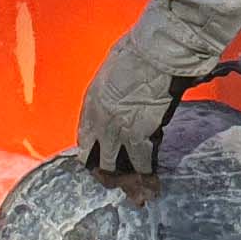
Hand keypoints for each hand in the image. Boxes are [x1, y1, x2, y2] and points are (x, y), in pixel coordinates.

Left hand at [74, 29, 212, 193]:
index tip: (97, 158)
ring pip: (113, 164)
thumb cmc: (137, 51)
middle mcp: (98, 121)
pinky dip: (147, 172)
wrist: (156, 55)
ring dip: (123, 176)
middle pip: (95, 156)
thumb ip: (112, 86)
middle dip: (104, 170)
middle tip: (114, 178)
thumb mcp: (113, 68)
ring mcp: (117, 131)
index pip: (85, 137)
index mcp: (91, 102)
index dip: (91, 151)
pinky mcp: (138, 137)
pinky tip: (151, 179)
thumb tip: (120, 91)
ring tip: (133, 188)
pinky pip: (141, 162)